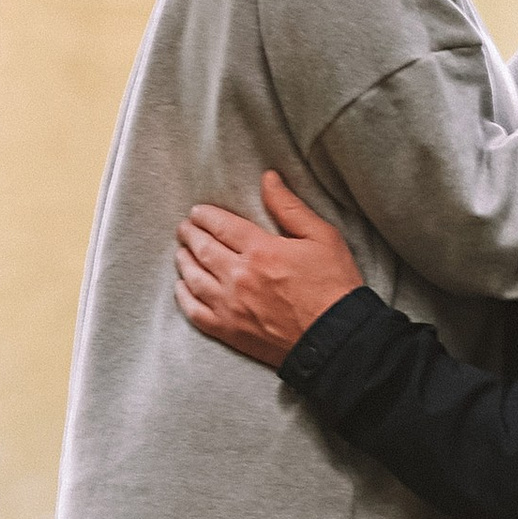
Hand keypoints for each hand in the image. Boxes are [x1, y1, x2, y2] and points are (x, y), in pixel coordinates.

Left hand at [175, 175, 363, 368]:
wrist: (336, 339)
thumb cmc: (334, 286)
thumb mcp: (322, 237)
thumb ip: (289, 207)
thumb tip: (268, 179)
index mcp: (260, 250)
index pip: (221, 225)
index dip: (205, 216)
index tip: (197, 212)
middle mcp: (239, 276)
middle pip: (203, 249)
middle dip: (190, 235)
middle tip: (184, 228)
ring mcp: (231, 306)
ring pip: (194, 278)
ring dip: (184, 261)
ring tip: (181, 252)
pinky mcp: (230, 331)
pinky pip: (195, 312)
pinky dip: (184, 297)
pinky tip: (182, 288)